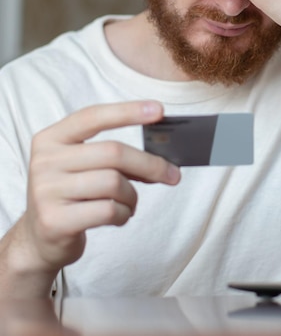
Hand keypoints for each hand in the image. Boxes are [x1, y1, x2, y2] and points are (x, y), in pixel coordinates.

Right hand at [22, 101, 179, 273]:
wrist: (39, 240)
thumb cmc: (72, 196)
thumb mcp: (82, 166)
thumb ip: (111, 155)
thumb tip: (160, 151)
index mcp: (51, 138)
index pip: (93, 116)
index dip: (128, 111)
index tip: (159, 110)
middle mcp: (44, 161)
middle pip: (113, 152)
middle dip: (150, 164)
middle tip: (172, 174)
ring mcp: (46, 191)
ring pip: (114, 183)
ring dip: (133, 196)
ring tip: (130, 203)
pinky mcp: (55, 221)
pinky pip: (108, 211)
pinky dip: (124, 214)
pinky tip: (120, 216)